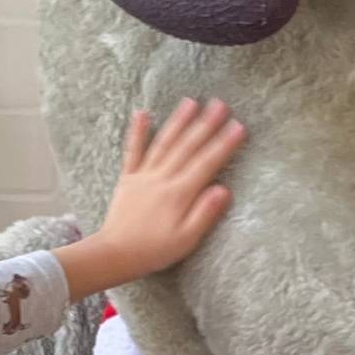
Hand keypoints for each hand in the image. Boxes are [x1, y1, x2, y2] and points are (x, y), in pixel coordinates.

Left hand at [55, 100, 246, 296]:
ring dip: (178, 121)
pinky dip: (137, 131)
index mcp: (179, 193)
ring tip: (191, 101)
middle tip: (221, 104)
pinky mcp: (128, 178)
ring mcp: (144, 175)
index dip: (224, 144)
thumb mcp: (186, 239)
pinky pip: (133, 151)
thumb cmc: (154, 250)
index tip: (239, 126)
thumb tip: (224, 189)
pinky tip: (142, 113)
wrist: (115, 253)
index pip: (207, 163)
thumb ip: (205, 213)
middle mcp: (162, 178)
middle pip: (188, 147)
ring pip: (164, 143)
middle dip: (206, 124)